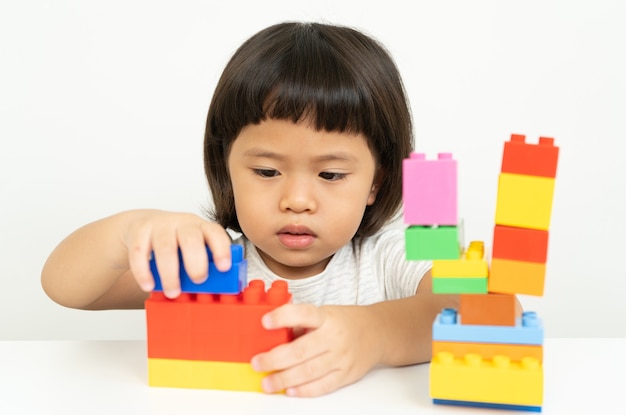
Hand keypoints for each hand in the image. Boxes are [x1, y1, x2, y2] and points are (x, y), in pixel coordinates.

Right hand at [122, 210, 231, 297]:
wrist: (144, 224)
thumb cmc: (176, 241)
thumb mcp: (194, 247)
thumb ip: (204, 261)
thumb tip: (218, 287)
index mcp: (201, 227)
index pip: (215, 233)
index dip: (221, 249)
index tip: (224, 267)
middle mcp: (182, 223)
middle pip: (191, 239)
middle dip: (196, 263)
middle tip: (198, 281)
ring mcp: (160, 226)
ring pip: (165, 247)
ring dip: (170, 273)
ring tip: (173, 292)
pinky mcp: (139, 232)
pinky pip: (140, 252)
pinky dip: (143, 272)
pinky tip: (148, 285)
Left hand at [250, 303, 384, 396]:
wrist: (376, 333)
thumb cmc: (344, 322)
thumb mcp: (324, 314)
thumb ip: (301, 324)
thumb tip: (272, 336)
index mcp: (326, 317)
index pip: (304, 314)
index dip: (283, 317)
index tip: (265, 321)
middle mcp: (335, 336)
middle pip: (302, 350)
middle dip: (275, 359)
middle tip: (258, 363)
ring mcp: (342, 357)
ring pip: (310, 371)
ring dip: (285, 379)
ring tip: (267, 383)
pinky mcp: (346, 375)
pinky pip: (324, 386)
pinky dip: (305, 390)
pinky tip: (290, 390)